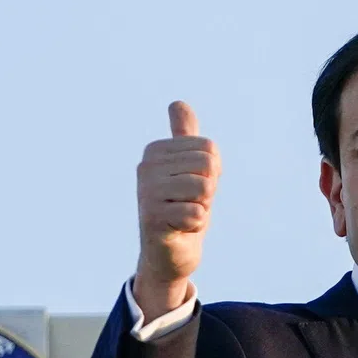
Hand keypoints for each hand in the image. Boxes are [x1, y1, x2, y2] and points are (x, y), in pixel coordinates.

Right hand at [133, 101, 220, 317]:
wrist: (168, 255)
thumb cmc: (181, 208)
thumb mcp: (187, 169)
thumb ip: (184, 136)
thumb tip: (176, 103)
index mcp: (155, 151)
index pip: (209, 149)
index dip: (211, 173)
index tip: (192, 188)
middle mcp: (146, 167)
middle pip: (208, 165)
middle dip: (208, 191)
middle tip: (190, 204)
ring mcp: (147, 193)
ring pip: (203, 188)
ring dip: (202, 208)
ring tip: (185, 215)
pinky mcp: (152, 219)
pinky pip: (197, 214)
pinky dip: (195, 225)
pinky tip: (180, 230)